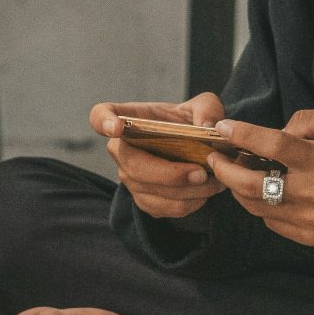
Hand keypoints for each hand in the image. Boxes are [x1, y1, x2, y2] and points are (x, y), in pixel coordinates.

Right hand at [93, 95, 225, 219]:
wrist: (198, 147)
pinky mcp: (142, 199)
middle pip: (132, 166)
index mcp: (128, 118)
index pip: (100, 116)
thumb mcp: (205, 106)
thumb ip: (208, 110)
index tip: (117, 127)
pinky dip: (186, 204)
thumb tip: (206, 127)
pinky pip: (160, 208)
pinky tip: (204, 193)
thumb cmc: (192, 121)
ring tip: (214, 183)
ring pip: (149, 192)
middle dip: (168, 174)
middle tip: (201, 173)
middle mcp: (121, 150)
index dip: (103, 122)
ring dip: (185, 192)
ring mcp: (129, 177)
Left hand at [206, 108, 313, 247]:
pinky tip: (262, 191)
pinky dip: (261, 205)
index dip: (243, 134)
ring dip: (239, 189)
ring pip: (255, 206)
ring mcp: (307, 220)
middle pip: (250, 185)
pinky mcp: (307, 237)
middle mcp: (311, 194)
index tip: (223, 127)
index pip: (272, 145)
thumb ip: (308, 121)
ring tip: (236, 173)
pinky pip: (271, 221)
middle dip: (224, 170)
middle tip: (214, 157)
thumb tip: (277, 131)